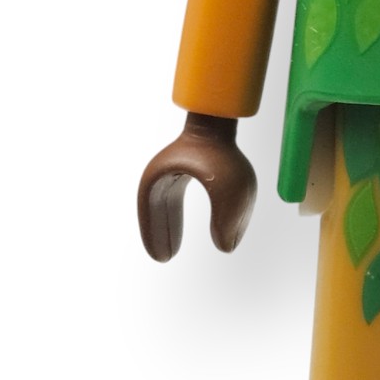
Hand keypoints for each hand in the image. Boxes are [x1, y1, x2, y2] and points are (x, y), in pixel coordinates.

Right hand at [137, 113, 257, 260]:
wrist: (222, 121)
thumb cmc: (221, 153)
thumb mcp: (229, 190)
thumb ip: (229, 220)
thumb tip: (226, 248)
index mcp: (159, 179)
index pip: (150, 212)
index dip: (153, 235)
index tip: (161, 258)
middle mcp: (163, 174)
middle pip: (155, 211)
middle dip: (160, 235)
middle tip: (164, 259)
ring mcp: (174, 170)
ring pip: (165, 206)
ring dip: (168, 227)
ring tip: (171, 252)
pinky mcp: (187, 168)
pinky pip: (175, 199)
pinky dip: (176, 216)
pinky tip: (183, 229)